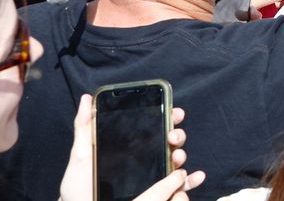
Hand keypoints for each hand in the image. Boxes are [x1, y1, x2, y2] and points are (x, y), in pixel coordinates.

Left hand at [59, 95, 204, 200]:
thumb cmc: (80, 186)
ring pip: (176, 160)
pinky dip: (192, 180)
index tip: (173, 110)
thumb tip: (88, 98)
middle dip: (177, 134)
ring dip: (182, 154)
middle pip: (170, 141)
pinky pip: (180, 186)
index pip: (155, 126)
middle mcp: (147, 159)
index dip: (168, 115)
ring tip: (176, 156)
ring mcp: (154, 176)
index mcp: (132, 146)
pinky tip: (197, 176)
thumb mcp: (81, 154)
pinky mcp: (159, 193)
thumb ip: (84, 126)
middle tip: (171, 136)